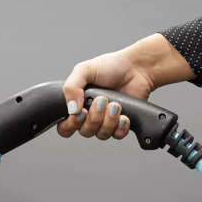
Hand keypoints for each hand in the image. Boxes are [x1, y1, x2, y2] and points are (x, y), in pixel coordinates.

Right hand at [57, 33, 194, 139]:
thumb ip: (71, 87)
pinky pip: (117, 135)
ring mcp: (105, 121)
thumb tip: (71, 109)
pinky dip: (120, 126)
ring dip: (109, 120)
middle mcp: (90, 115)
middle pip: (85, 132)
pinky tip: (124, 115)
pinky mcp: (121, 124)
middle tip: (102, 101)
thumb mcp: (84, 70)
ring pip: (101, 134)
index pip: (65, 127)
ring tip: (116, 104)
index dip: (70, 125)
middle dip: (94, 118)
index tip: (80, 113)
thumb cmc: (111, 66)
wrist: (137, 68)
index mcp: (77, 104)